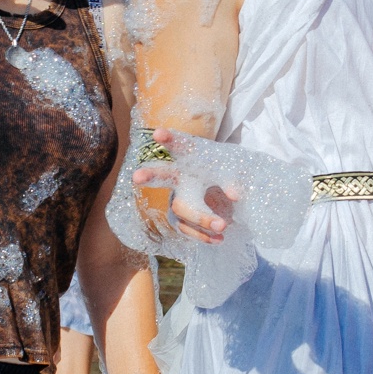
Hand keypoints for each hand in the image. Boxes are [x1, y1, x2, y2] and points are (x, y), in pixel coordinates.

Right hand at [132, 130, 231, 244]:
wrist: (230, 200)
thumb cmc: (228, 177)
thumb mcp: (236, 173)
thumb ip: (234, 180)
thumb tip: (234, 194)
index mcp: (191, 159)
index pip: (179, 147)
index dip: (169, 140)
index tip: (157, 134)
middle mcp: (179, 178)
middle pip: (162, 176)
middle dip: (150, 176)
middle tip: (136, 177)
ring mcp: (179, 200)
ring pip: (181, 209)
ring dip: (201, 218)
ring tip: (222, 226)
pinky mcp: (181, 219)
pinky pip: (188, 228)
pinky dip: (204, 235)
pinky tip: (219, 239)